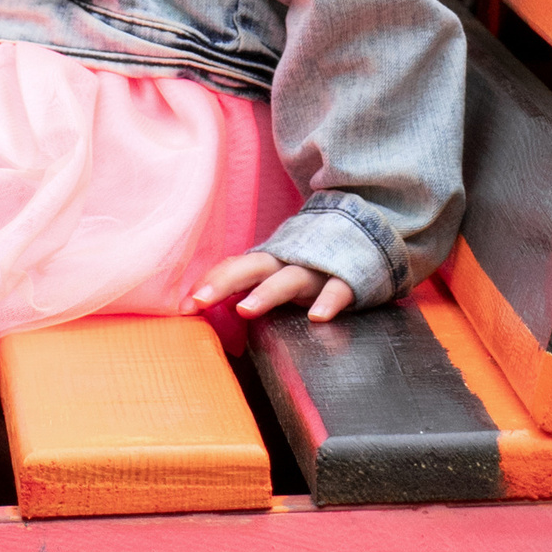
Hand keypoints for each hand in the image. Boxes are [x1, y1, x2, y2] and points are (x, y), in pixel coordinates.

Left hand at [188, 250, 355, 323]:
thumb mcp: (280, 272)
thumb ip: (251, 286)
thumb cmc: (312, 263)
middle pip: (251, 268)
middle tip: (199, 301)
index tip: (184, 306)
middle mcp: (288, 263)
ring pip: (289, 279)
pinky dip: (328, 301)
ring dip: (266, 293)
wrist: (368, 233)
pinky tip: (318, 317)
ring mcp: (317, 270)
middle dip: (223, 282)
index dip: (209, 283)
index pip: (233, 268)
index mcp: (270, 262)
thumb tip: (214, 306)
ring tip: (245, 310)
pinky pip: (338, 289)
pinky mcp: (348, 279)